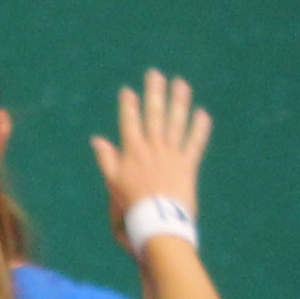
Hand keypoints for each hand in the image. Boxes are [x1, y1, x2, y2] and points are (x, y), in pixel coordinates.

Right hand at [92, 70, 212, 245]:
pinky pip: (195, 143)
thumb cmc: (130, 209)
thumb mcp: (112, 184)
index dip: (128, 106)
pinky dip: (199, 128)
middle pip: (154, 115)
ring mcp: (172, 155)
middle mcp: (152, 148)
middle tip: (155, 74)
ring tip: (180, 83)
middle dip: (154, 93)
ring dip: (178, 101)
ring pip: (176, 122)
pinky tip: (202, 113)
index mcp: (132, 152)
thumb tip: (97, 139)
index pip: (129, 122)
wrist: (157, 224)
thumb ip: (107, 160)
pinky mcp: (188, 166)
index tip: (128, 90)